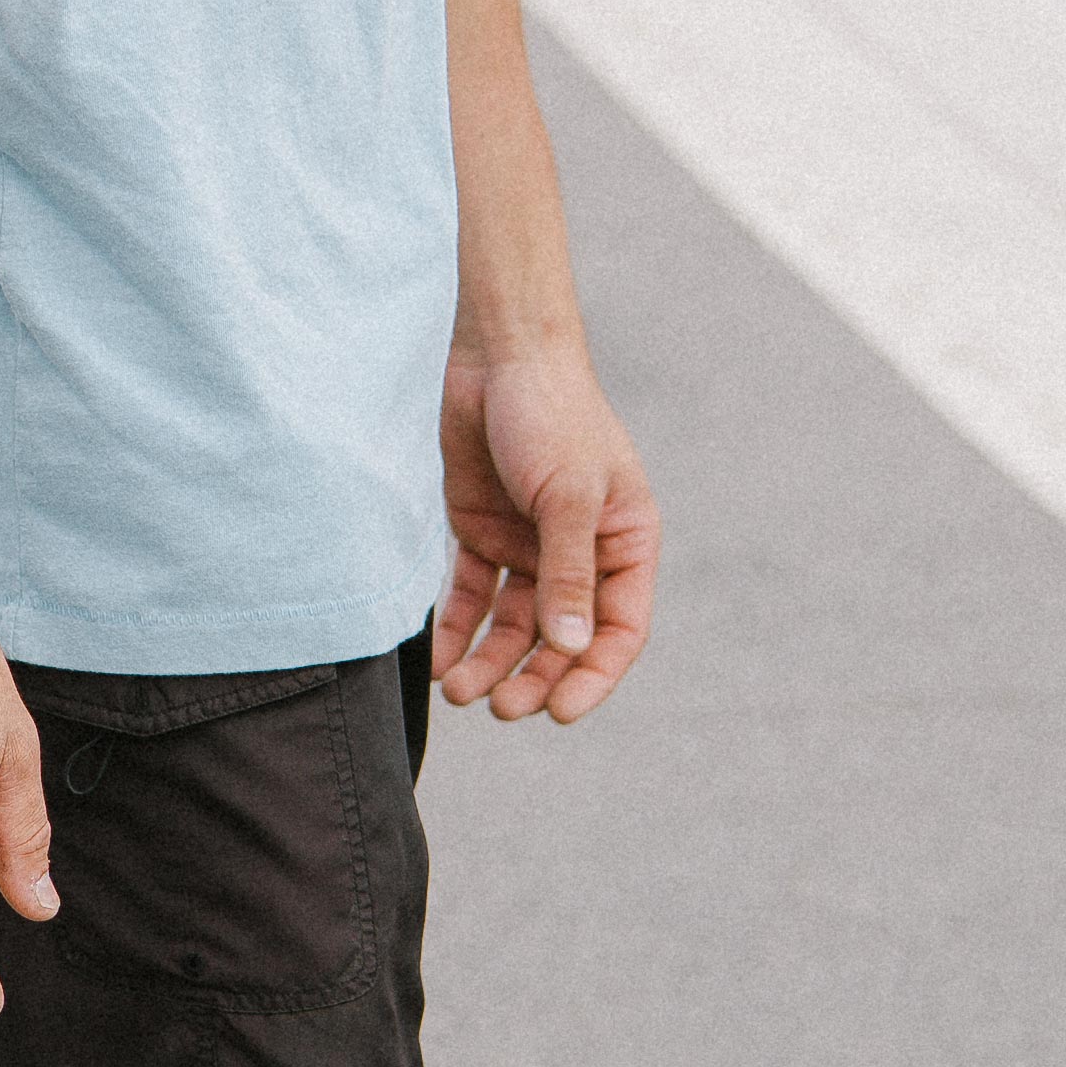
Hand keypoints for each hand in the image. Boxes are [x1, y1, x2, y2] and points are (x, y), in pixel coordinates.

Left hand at [431, 337, 659, 721]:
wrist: (497, 353)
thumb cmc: (551, 413)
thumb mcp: (568, 495)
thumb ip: (568, 573)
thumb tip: (570, 647)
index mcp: (624, 544)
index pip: (619, 629)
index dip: (593, 676)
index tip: (560, 713)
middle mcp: (580, 554)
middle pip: (562, 637)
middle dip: (533, 677)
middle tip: (500, 708)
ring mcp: (529, 545)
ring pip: (514, 625)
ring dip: (490, 662)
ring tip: (461, 692)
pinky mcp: (483, 533)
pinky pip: (473, 596)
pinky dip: (458, 629)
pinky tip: (441, 658)